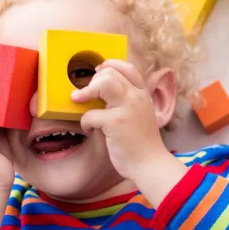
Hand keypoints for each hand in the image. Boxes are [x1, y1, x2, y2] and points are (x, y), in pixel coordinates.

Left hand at [72, 60, 176, 182]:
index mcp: (143, 94)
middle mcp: (136, 97)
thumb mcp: (141, 114)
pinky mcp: (115, 122)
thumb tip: (104, 91)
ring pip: (102, 83)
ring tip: (79, 100)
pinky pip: (90, 113)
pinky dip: (85, 122)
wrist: (149, 163)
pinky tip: (89, 130)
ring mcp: (127, 108)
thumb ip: (128, 102)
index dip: (109, 66)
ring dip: (86, 92)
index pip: (127, 67)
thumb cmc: (142, 143)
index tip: (98, 73)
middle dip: (93, 81)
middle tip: (86, 94)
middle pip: (110, 73)